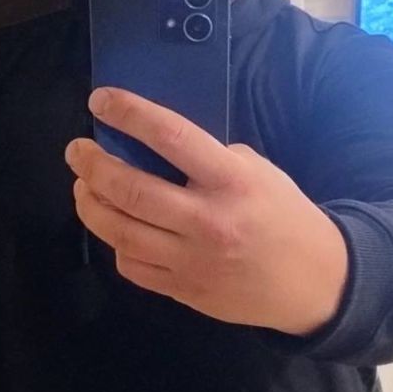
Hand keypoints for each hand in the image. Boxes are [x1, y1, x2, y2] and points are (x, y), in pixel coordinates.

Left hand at [67, 87, 348, 334]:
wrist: (316, 283)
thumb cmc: (285, 217)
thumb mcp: (261, 173)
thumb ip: (213, 159)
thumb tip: (157, 148)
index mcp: (231, 181)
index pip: (171, 137)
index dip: (129, 114)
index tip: (101, 101)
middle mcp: (207, 220)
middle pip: (131, 189)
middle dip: (93, 165)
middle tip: (77, 150)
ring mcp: (192, 260)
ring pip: (120, 231)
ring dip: (90, 204)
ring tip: (82, 187)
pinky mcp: (184, 290)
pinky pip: (132, 266)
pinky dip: (116, 243)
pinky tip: (116, 228)